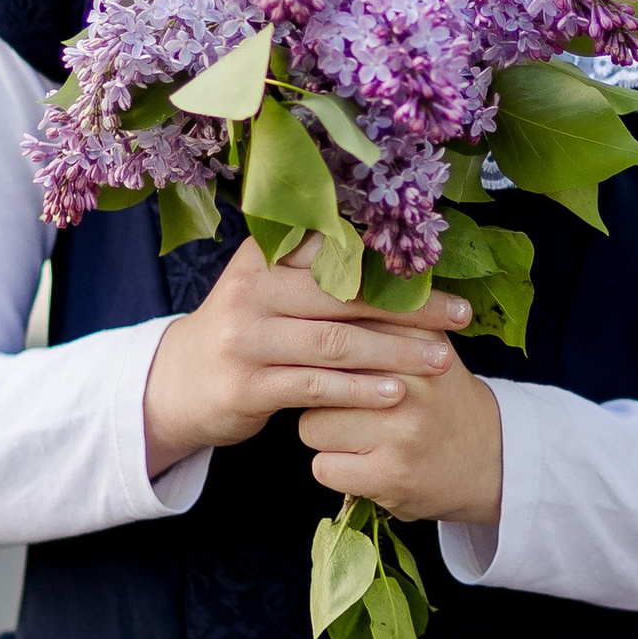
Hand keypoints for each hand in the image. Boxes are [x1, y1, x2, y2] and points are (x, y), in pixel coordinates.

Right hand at [143, 237, 503, 524]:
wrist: (177, 383)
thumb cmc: (246, 332)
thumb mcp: (268, 287)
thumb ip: (316, 266)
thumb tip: (392, 244)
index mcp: (264, 255)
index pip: (336, 248)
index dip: (391, 258)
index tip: (440, 268)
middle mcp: (253, 290)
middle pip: (344, 294)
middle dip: (409, 306)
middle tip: (460, 316)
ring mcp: (246, 338)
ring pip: (334, 342)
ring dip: (394, 352)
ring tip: (440, 360)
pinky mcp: (246, 384)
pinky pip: (315, 385)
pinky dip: (359, 390)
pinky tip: (396, 393)